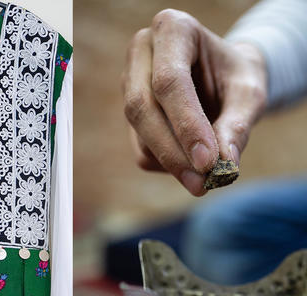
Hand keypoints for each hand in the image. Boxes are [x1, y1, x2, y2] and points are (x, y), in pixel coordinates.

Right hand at [122, 9, 266, 195]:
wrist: (224, 77)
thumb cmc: (237, 76)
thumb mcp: (250, 92)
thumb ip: (237, 124)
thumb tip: (222, 165)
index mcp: (172, 30)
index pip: (169, 81)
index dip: (186, 123)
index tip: (208, 161)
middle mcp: (141, 54)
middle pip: (142, 108)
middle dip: (172, 150)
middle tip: (202, 183)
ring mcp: (128, 86)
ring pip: (140, 134)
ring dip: (173, 162)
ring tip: (207, 178)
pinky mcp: (128, 118)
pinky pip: (142, 151)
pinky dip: (168, 165)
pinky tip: (193, 160)